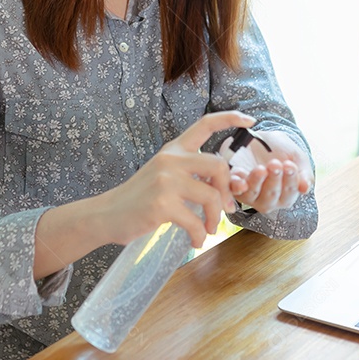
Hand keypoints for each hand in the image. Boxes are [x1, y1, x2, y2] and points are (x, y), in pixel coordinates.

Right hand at [98, 111, 254, 247]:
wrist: (108, 214)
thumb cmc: (141, 198)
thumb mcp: (165, 176)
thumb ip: (192, 175)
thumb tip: (226, 191)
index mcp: (173, 149)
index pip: (205, 125)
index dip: (230, 119)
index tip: (251, 120)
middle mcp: (170, 159)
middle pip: (218, 166)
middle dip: (228, 191)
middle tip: (225, 210)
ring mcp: (166, 181)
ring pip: (211, 196)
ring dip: (215, 218)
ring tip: (209, 229)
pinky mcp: (162, 204)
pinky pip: (196, 222)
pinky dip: (200, 235)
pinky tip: (196, 241)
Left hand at [224, 130, 313, 214]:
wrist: (263, 139)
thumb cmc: (283, 152)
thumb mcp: (297, 158)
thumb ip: (303, 173)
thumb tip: (305, 188)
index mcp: (286, 195)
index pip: (289, 193)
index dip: (290, 180)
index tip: (289, 165)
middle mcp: (268, 200)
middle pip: (271, 196)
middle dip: (273, 180)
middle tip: (275, 164)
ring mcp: (250, 195)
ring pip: (252, 194)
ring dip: (256, 182)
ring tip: (260, 169)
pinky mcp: (235, 186)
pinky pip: (233, 189)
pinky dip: (236, 185)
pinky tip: (240, 178)